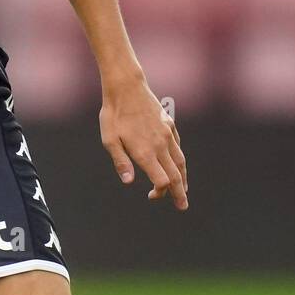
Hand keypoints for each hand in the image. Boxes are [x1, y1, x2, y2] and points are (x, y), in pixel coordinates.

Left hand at [100, 80, 187, 210]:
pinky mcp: (169, 125)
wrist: (126, 87)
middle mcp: (160, 145)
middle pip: (176, 174)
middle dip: (180, 193)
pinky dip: (180, 159)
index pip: (162, 180)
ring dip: (183, 178)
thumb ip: (121, 161)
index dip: (161, 191)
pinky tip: (178, 164)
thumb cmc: (113, 114)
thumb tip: (129, 182)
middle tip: (183, 207)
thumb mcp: (109, 139)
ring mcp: (167, 135)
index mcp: (145, 152)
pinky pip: (178, 147)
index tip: (152, 196)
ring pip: (181, 161)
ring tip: (184, 190)